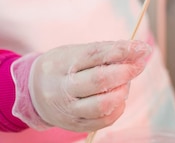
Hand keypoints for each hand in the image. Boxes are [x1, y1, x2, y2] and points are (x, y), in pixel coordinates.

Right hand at [11, 40, 151, 131]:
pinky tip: (119, 97)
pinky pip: (104, 120)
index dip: (121, 50)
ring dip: (122, 91)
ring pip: (102, 104)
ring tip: (125, 82)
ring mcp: (68, 110)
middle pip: (99, 80)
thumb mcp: (75, 52)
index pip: (95, 54)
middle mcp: (62, 88)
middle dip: (125, 71)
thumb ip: (104, 51)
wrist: (33, 92)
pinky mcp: (75, 125)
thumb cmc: (61, 67)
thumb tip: (137, 51)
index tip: (141, 48)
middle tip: (139, 64)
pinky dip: (118, 108)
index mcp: (62, 64)